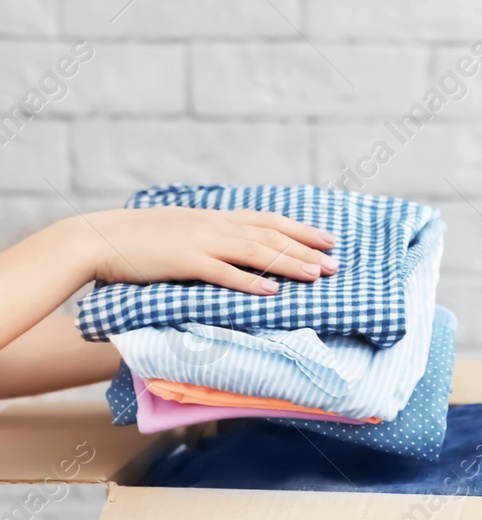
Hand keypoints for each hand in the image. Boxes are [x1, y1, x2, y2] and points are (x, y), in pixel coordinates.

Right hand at [59, 207, 338, 295]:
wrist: (96, 238)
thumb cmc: (138, 240)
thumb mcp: (181, 231)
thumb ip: (210, 237)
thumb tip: (235, 249)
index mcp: (212, 217)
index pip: (266, 220)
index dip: (300, 228)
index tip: (328, 238)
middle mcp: (212, 225)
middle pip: (269, 235)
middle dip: (306, 249)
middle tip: (336, 263)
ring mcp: (198, 242)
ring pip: (255, 251)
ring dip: (288, 263)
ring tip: (316, 275)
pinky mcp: (183, 262)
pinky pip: (223, 273)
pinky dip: (250, 282)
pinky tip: (273, 291)